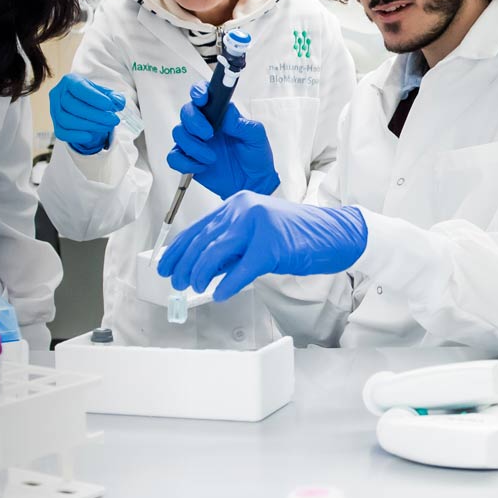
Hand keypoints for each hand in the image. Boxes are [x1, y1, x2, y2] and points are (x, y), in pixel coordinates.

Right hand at [49, 73, 125, 155]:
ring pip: (66, 119)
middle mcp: (59, 94)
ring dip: (88, 125)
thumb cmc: (94, 98)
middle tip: (113, 120)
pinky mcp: (55, 125)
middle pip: (72, 105)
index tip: (109, 105)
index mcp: (70, 81)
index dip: (94, 97)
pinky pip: (61, 132)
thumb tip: (118, 102)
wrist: (85, 108)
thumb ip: (114, 97)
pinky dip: (75, 136)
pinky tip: (90, 136)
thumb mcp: (106, 93)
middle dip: (95, 115)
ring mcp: (54, 110)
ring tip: (106, 127)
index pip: (79, 88)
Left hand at [157, 191, 367, 300]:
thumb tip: (202, 268)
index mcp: (238, 204)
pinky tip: (220, 294)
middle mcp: (244, 209)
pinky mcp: (272, 245)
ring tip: (194, 287)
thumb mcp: (256, 235)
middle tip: (175, 281)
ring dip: (200, 274)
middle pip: (203, 240)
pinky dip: (227, 284)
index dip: (178, 249)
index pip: (199, 227)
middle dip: (184, 264)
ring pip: (215, 252)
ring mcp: (258, 225)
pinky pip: (241, 269)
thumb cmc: (297, 236)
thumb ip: (230, 248)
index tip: (165, 265)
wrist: (333, 233)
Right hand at [167, 81, 279, 198]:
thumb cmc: (255, 157)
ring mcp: (195, 142)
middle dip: (194, 122)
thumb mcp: (256, 136)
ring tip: (211, 158)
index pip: (203, 95)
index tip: (202, 99)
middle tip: (209, 135)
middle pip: (186, 112)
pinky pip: (174, 157)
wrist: (252, 183)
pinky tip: (202, 166)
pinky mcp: (189, 160)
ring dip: (193, 146)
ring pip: (178, 133)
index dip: (198, 92)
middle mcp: (205, 125)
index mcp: (220, 115)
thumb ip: (242, 124)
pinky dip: (186, 162)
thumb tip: (227, 114)